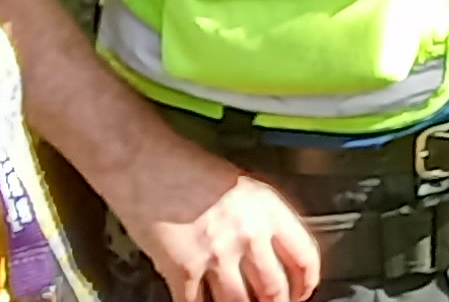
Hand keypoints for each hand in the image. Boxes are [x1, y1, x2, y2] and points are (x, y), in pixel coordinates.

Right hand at [106, 136, 321, 301]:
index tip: (302, 292)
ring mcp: (215, 255)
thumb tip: (271, 247)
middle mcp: (246, 234)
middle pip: (274, 289)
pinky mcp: (182, 270)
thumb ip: (260, 216)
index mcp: (267, 209)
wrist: (142, 160)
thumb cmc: (185, 164)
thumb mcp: (241, 184)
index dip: (306, 283)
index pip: (304, 257)